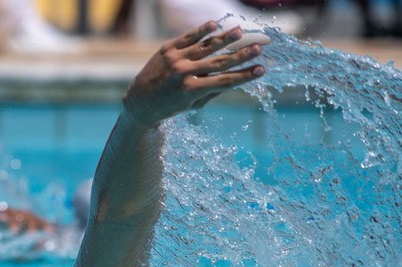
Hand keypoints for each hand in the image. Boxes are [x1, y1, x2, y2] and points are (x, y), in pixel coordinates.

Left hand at [123, 21, 264, 126]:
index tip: (262, 69)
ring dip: (224, 38)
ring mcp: (175, 59)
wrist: (140, 102)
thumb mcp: (192, 104)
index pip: (224, 81)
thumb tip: (236, 78)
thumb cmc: (170, 106)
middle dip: (241, 55)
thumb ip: (212, 90)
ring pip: (205, 46)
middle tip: (259, 48)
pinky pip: (187, 37)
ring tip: (241, 31)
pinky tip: (215, 24)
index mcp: (191, 90)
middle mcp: (183, 73)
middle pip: (219, 62)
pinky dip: (201, 31)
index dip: (244, 75)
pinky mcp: (167, 49)